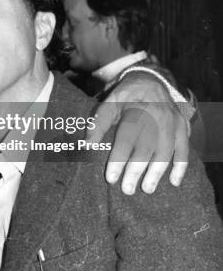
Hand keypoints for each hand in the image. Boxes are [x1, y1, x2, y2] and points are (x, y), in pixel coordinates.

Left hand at [87, 73, 188, 194]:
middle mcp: (155, 117)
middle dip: (136, 170)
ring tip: (147, 188)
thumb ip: (98, 125)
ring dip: (157, 172)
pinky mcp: (182, 127)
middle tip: (127, 189)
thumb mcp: (108, 105)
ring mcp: (171, 123)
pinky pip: (184, 149)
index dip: (118, 159)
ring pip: (166, 151)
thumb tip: (86, 146)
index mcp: (134, 111)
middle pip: (146, 148)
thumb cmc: (125, 98)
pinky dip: (181, 166)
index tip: (111, 178)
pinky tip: (173, 181)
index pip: (125, 139)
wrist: (150, 80)